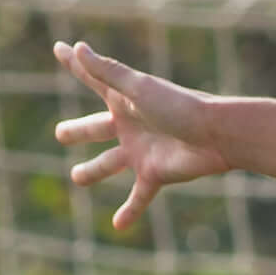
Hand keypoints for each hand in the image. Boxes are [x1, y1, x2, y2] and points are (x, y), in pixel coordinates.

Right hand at [52, 40, 233, 232]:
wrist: (216, 134)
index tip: (59, 49)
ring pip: (109, 164)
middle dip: (79, 130)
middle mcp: (129, 125)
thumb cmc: (179, 106)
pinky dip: (129, 211)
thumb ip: (106, 72)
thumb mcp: (138, 88)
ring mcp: (140, 151)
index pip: (93, 78)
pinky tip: (118, 226)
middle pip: (96, 128)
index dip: (74, 64)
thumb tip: (76, 48)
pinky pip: (138, 197)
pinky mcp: (154, 174)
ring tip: (77, 177)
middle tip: (60, 134)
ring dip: (93, 171)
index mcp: (124, 100)